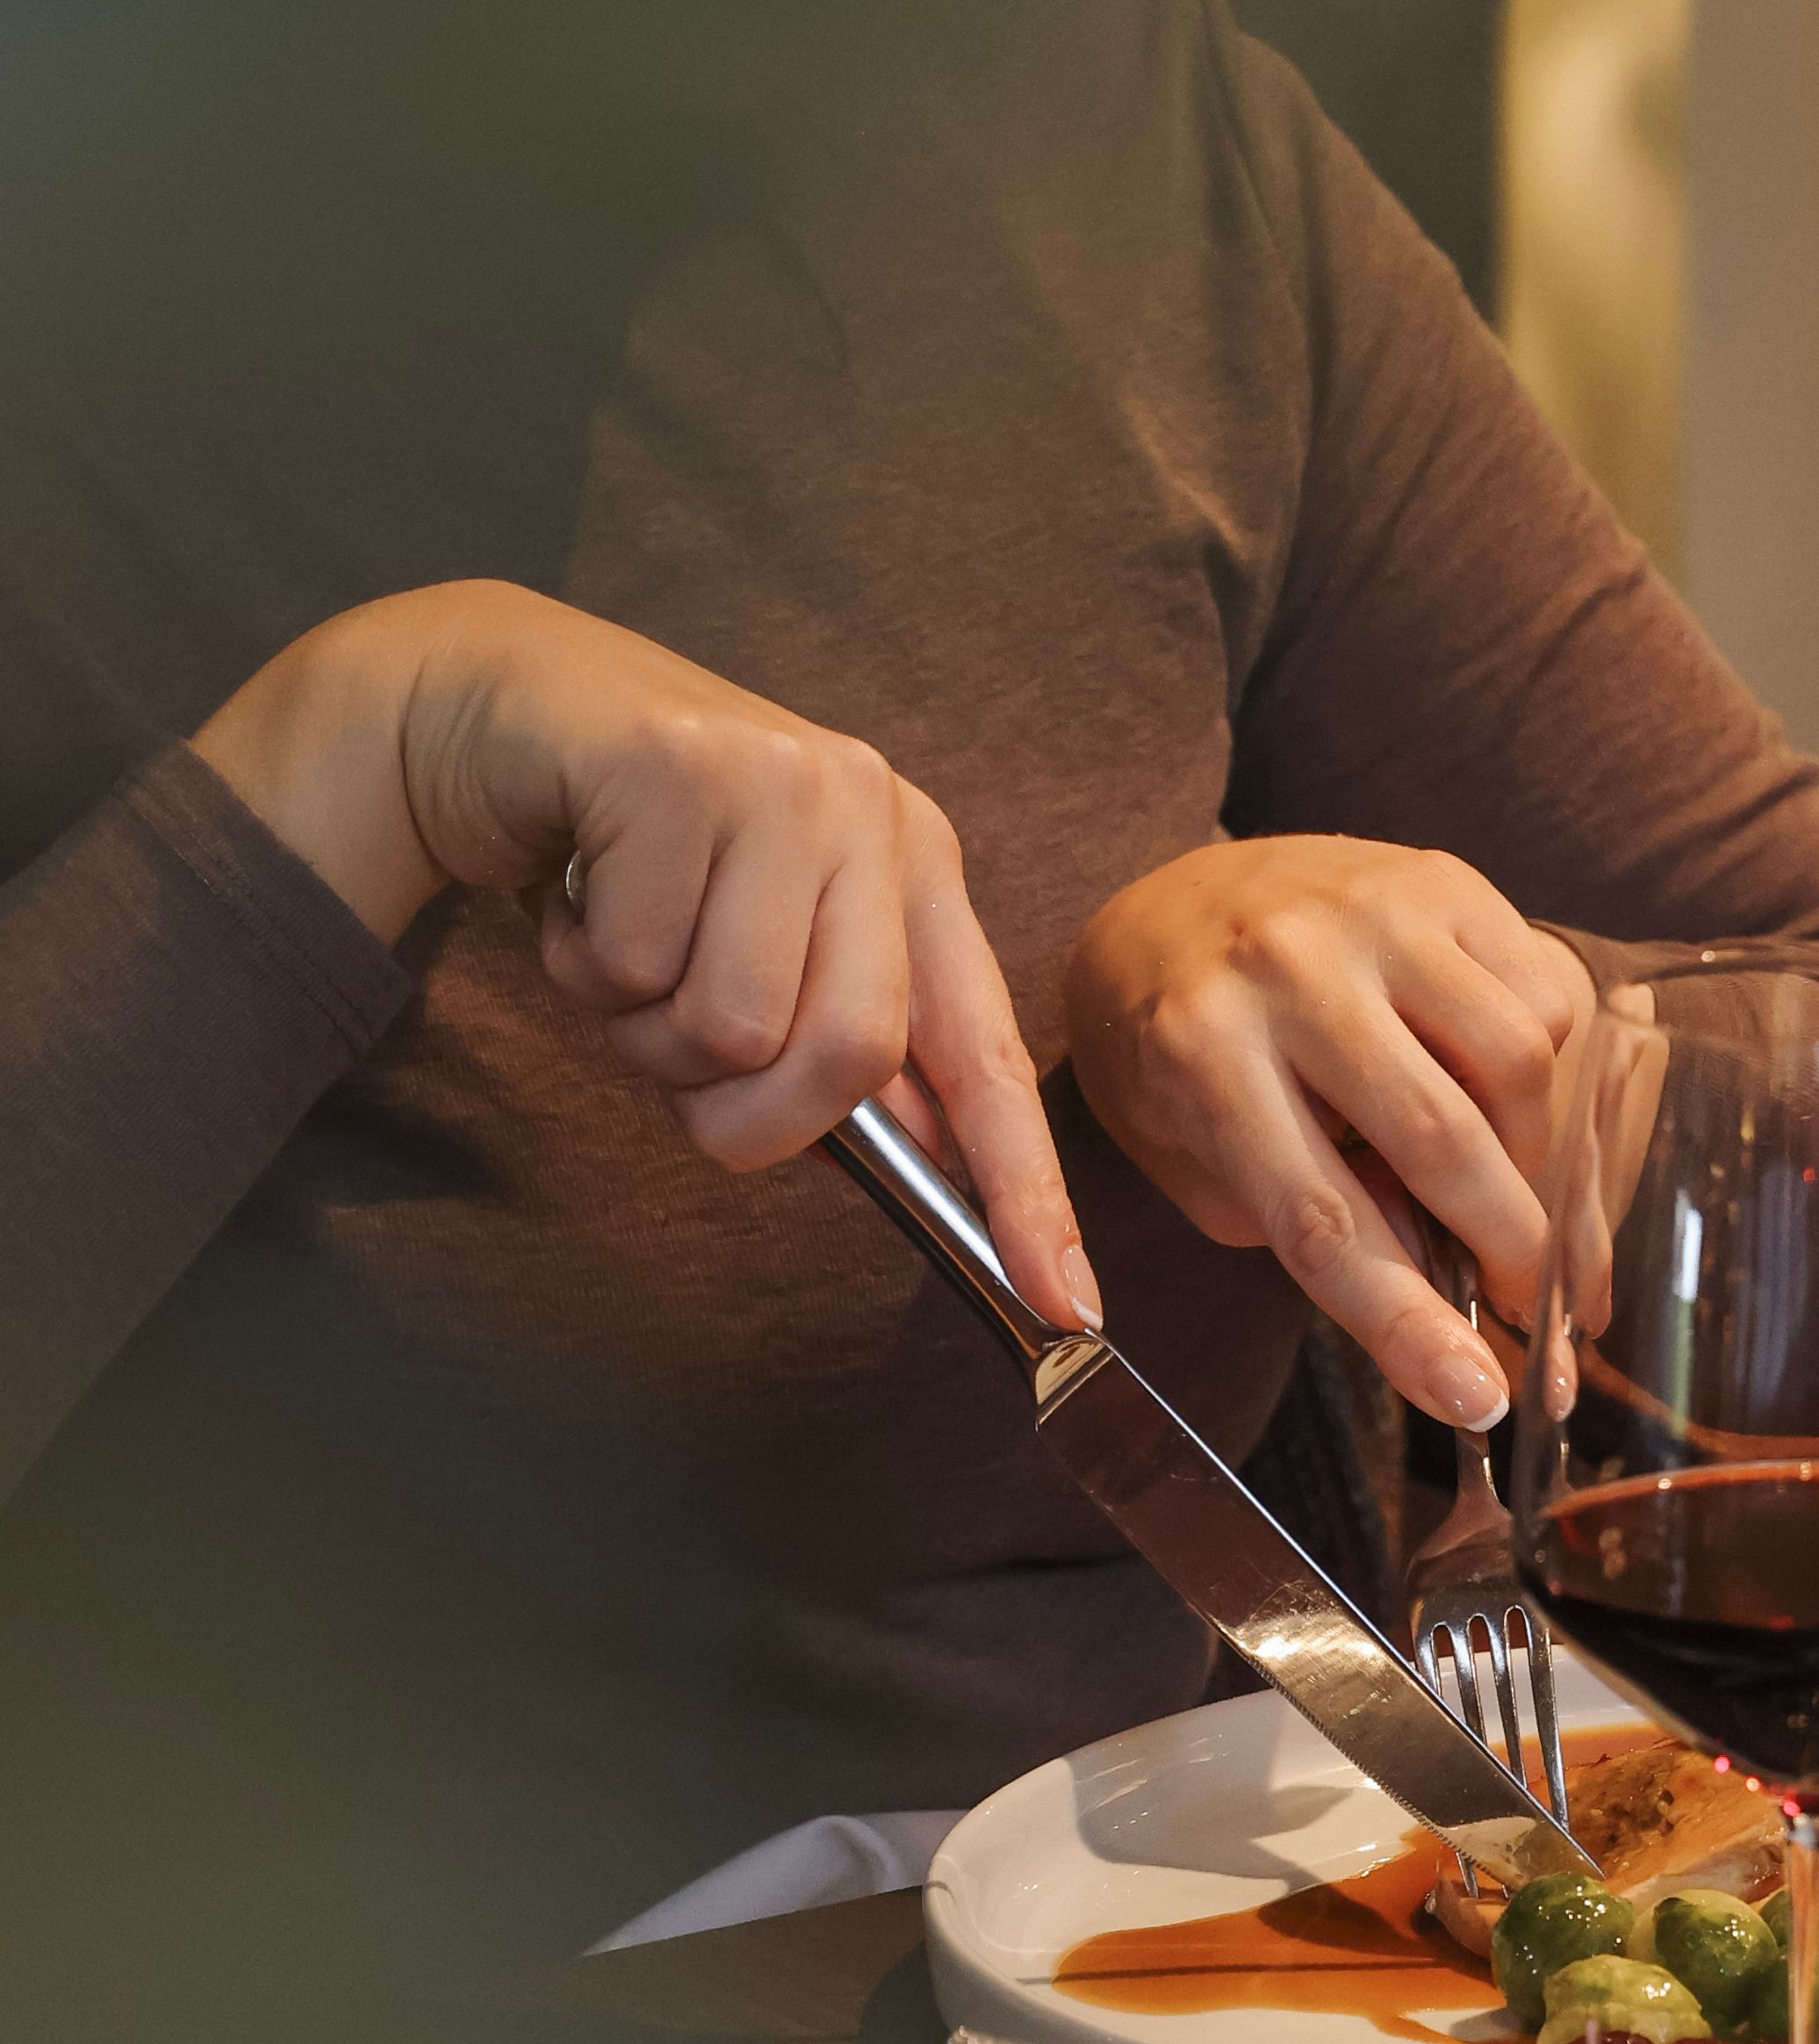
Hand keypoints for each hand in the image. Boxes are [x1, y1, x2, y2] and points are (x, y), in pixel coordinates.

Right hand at [191, 579, 1095, 1330]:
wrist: (499, 710)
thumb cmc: (635, 862)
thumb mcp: (758, 950)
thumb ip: (838, 1051)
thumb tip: (931, 1174)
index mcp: (916, 866)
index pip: (988, 1055)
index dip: (1028, 1189)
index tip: (1069, 1309)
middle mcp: (869, 811)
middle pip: (851, 1056)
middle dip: (748, 1111)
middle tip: (676, 1063)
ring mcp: (780, 779)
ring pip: (731, 1023)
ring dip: (645, 1034)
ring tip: (622, 951)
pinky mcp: (674, 765)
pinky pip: (632, 964)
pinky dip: (581, 968)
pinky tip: (575, 895)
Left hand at [1066, 836, 1594, 1427]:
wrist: (1167, 903)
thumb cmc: (1183, 1058)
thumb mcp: (1207, 1168)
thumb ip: (1315, 1229)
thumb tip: (1455, 1297)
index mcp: (1199, 1057)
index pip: (1322, 1219)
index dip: (1407, 1322)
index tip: (1478, 1397)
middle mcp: (1287, 970)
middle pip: (1440, 1141)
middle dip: (1508, 1250)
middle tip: (1529, 1306)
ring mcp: (1372, 912)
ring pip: (1516, 1062)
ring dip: (1532, 1155)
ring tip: (1502, 1184)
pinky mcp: (1441, 878)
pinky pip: (1546, 992)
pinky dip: (1544, 1063)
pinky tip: (1499, 1084)